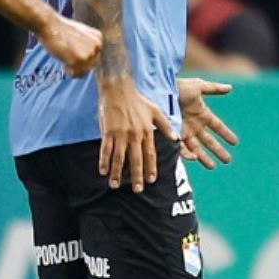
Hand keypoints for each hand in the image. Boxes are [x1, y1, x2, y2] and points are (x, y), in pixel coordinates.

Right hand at [40, 15, 101, 76]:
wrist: (49, 24)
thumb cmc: (59, 29)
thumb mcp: (78, 34)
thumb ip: (86, 45)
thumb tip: (86, 60)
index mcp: (98, 38)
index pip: (93, 58)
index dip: (80, 58)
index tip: (70, 51)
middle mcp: (98, 45)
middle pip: (90, 66)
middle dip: (78, 65)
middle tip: (65, 54)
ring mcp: (90, 53)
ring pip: (84, 72)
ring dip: (73, 68)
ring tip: (64, 56)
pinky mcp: (81, 60)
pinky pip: (76, 74)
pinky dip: (68, 71)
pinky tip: (64, 61)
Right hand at [97, 76, 175, 191]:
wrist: (119, 89)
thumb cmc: (138, 100)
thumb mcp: (156, 111)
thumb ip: (166, 126)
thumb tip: (176, 139)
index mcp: (146, 131)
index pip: (150, 154)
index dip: (151, 168)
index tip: (152, 180)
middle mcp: (134, 135)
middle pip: (135, 160)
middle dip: (136, 176)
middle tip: (138, 189)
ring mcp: (120, 134)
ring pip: (119, 158)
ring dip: (117, 173)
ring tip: (115, 185)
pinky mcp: (108, 131)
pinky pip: (105, 149)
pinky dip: (103, 161)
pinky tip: (102, 171)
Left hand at [177, 77, 238, 168]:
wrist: (160, 90)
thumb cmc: (178, 87)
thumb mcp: (198, 86)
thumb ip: (214, 89)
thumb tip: (230, 88)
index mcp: (202, 114)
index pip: (217, 126)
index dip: (226, 134)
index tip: (235, 142)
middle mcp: (195, 125)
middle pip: (210, 141)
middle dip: (218, 151)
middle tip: (227, 160)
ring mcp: (185, 132)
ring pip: (197, 148)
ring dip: (204, 158)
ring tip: (212, 166)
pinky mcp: (174, 135)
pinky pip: (182, 148)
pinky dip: (188, 154)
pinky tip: (194, 158)